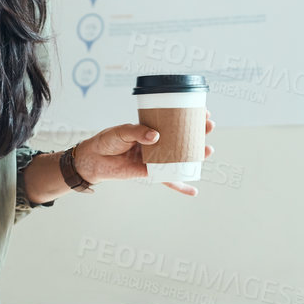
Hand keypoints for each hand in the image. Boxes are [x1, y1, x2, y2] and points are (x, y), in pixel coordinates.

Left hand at [70, 113, 216, 195]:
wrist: (94, 159)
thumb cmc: (107, 141)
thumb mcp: (122, 131)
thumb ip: (138, 132)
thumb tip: (155, 137)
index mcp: (152, 128)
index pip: (174, 121)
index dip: (190, 116)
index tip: (203, 112)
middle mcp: (157, 143)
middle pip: (183, 138)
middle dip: (198, 132)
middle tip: (209, 126)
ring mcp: (156, 158)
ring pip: (180, 157)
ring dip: (196, 155)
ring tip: (208, 150)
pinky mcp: (151, 172)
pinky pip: (168, 180)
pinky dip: (181, 186)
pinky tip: (193, 191)